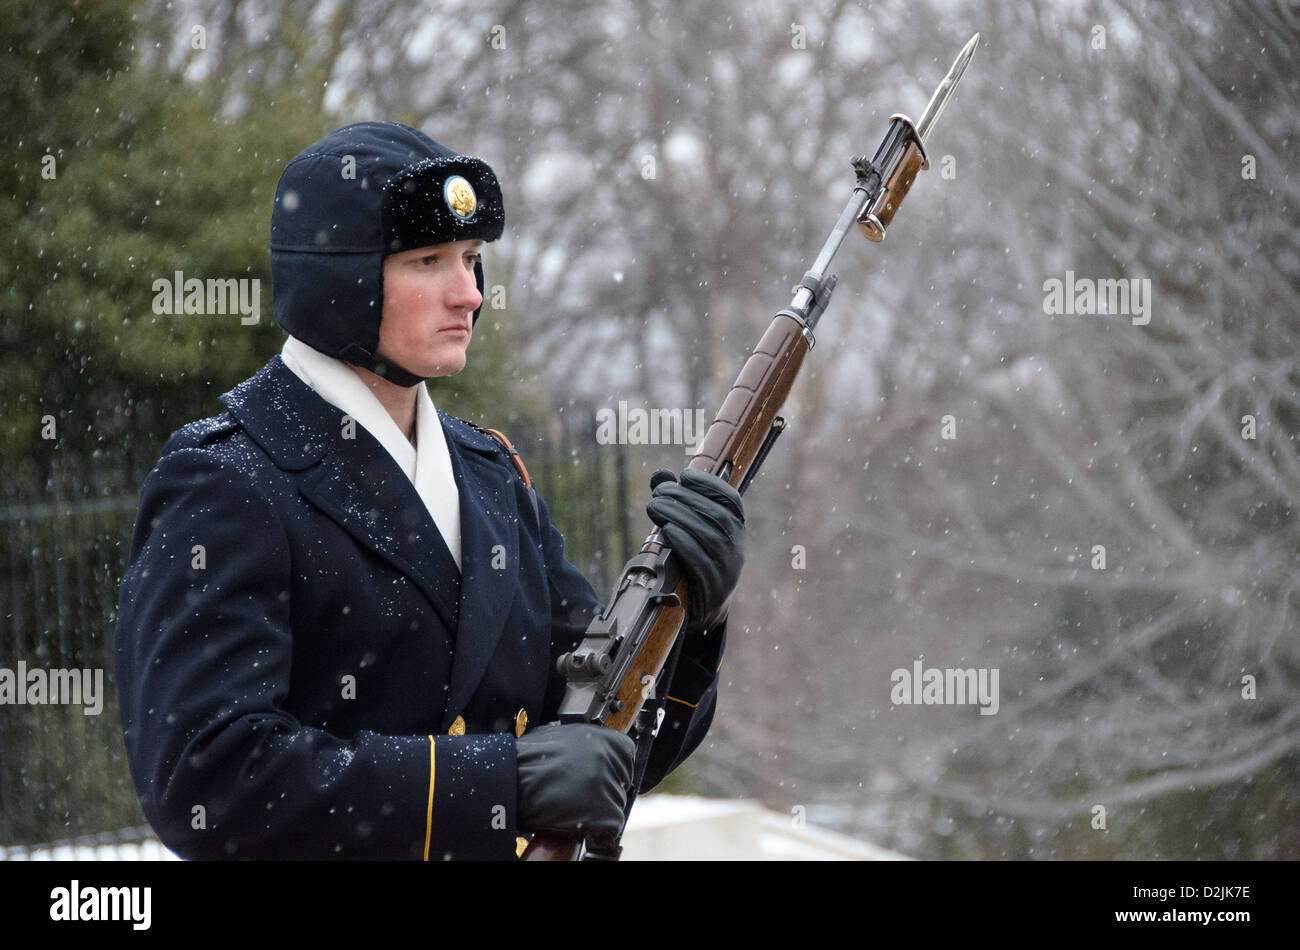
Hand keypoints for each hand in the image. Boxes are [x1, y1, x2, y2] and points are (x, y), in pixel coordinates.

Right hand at [515, 723, 635, 837]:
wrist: (509, 780)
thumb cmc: (526, 761)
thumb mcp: (561, 738)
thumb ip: (585, 744)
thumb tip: (595, 753)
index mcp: (601, 736)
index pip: (626, 753)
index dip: (613, 767)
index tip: (601, 775)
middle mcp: (608, 757)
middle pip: (622, 780)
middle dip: (606, 789)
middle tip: (582, 793)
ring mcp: (608, 783)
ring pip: (616, 803)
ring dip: (599, 809)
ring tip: (572, 805)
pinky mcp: (604, 810)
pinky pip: (611, 826)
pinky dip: (597, 829)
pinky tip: (577, 820)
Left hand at [645, 468, 744, 634]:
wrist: (706, 608)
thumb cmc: (696, 560)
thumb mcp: (692, 531)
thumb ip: (677, 501)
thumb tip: (660, 475)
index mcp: (736, 528)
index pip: (731, 499)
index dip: (709, 484)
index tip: (684, 475)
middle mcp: (737, 545)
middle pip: (716, 515)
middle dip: (685, 498)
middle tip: (658, 493)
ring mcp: (728, 567)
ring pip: (708, 535)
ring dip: (679, 516)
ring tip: (655, 507)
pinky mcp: (713, 586)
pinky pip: (701, 561)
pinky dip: (684, 543)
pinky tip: (668, 531)